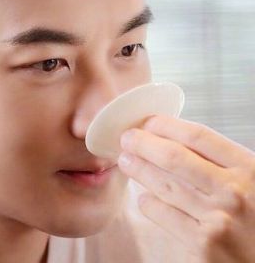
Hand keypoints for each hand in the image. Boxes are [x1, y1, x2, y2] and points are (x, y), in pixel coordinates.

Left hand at [118, 115, 254, 260]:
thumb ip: (225, 164)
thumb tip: (176, 137)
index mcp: (248, 170)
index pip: (197, 135)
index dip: (165, 125)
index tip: (147, 122)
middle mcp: (233, 193)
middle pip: (172, 156)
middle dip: (142, 143)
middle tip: (126, 139)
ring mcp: (217, 220)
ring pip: (164, 185)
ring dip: (138, 169)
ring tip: (126, 161)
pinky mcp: (204, 247)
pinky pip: (164, 215)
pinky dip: (149, 203)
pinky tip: (145, 198)